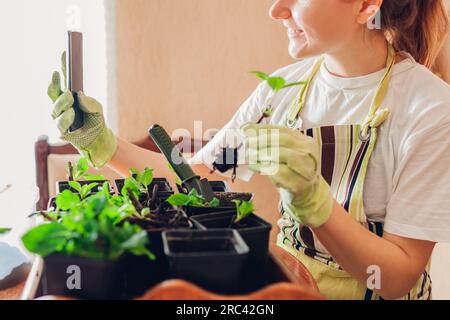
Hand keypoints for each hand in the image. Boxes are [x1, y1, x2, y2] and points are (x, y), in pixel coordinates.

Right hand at [47, 52, 116, 167]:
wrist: (98, 139)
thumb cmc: (96, 120)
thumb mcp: (97, 107)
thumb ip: (90, 101)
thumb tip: (79, 94)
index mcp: (68, 96)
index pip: (64, 79)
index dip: (63, 66)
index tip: (65, 53)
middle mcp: (61, 105)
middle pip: (52, 92)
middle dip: (54, 83)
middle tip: (58, 77)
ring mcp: (59, 117)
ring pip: (55, 107)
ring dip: (62, 102)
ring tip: (70, 97)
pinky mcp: (61, 130)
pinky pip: (60, 123)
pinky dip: (66, 118)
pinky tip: (72, 114)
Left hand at [242, 123, 332, 227]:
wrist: (308, 193)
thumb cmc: (292, 170)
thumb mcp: (284, 153)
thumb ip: (269, 143)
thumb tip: (247, 131)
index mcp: (305, 141)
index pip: (282, 130)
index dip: (262, 128)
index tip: (246, 129)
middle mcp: (309, 152)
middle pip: (283, 140)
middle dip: (262, 140)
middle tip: (247, 143)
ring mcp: (307, 168)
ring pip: (282, 155)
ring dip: (263, 154)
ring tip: (251, 156)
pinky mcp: (300, 184)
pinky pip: (280, 173)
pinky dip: (265, 169)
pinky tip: (256, 167)